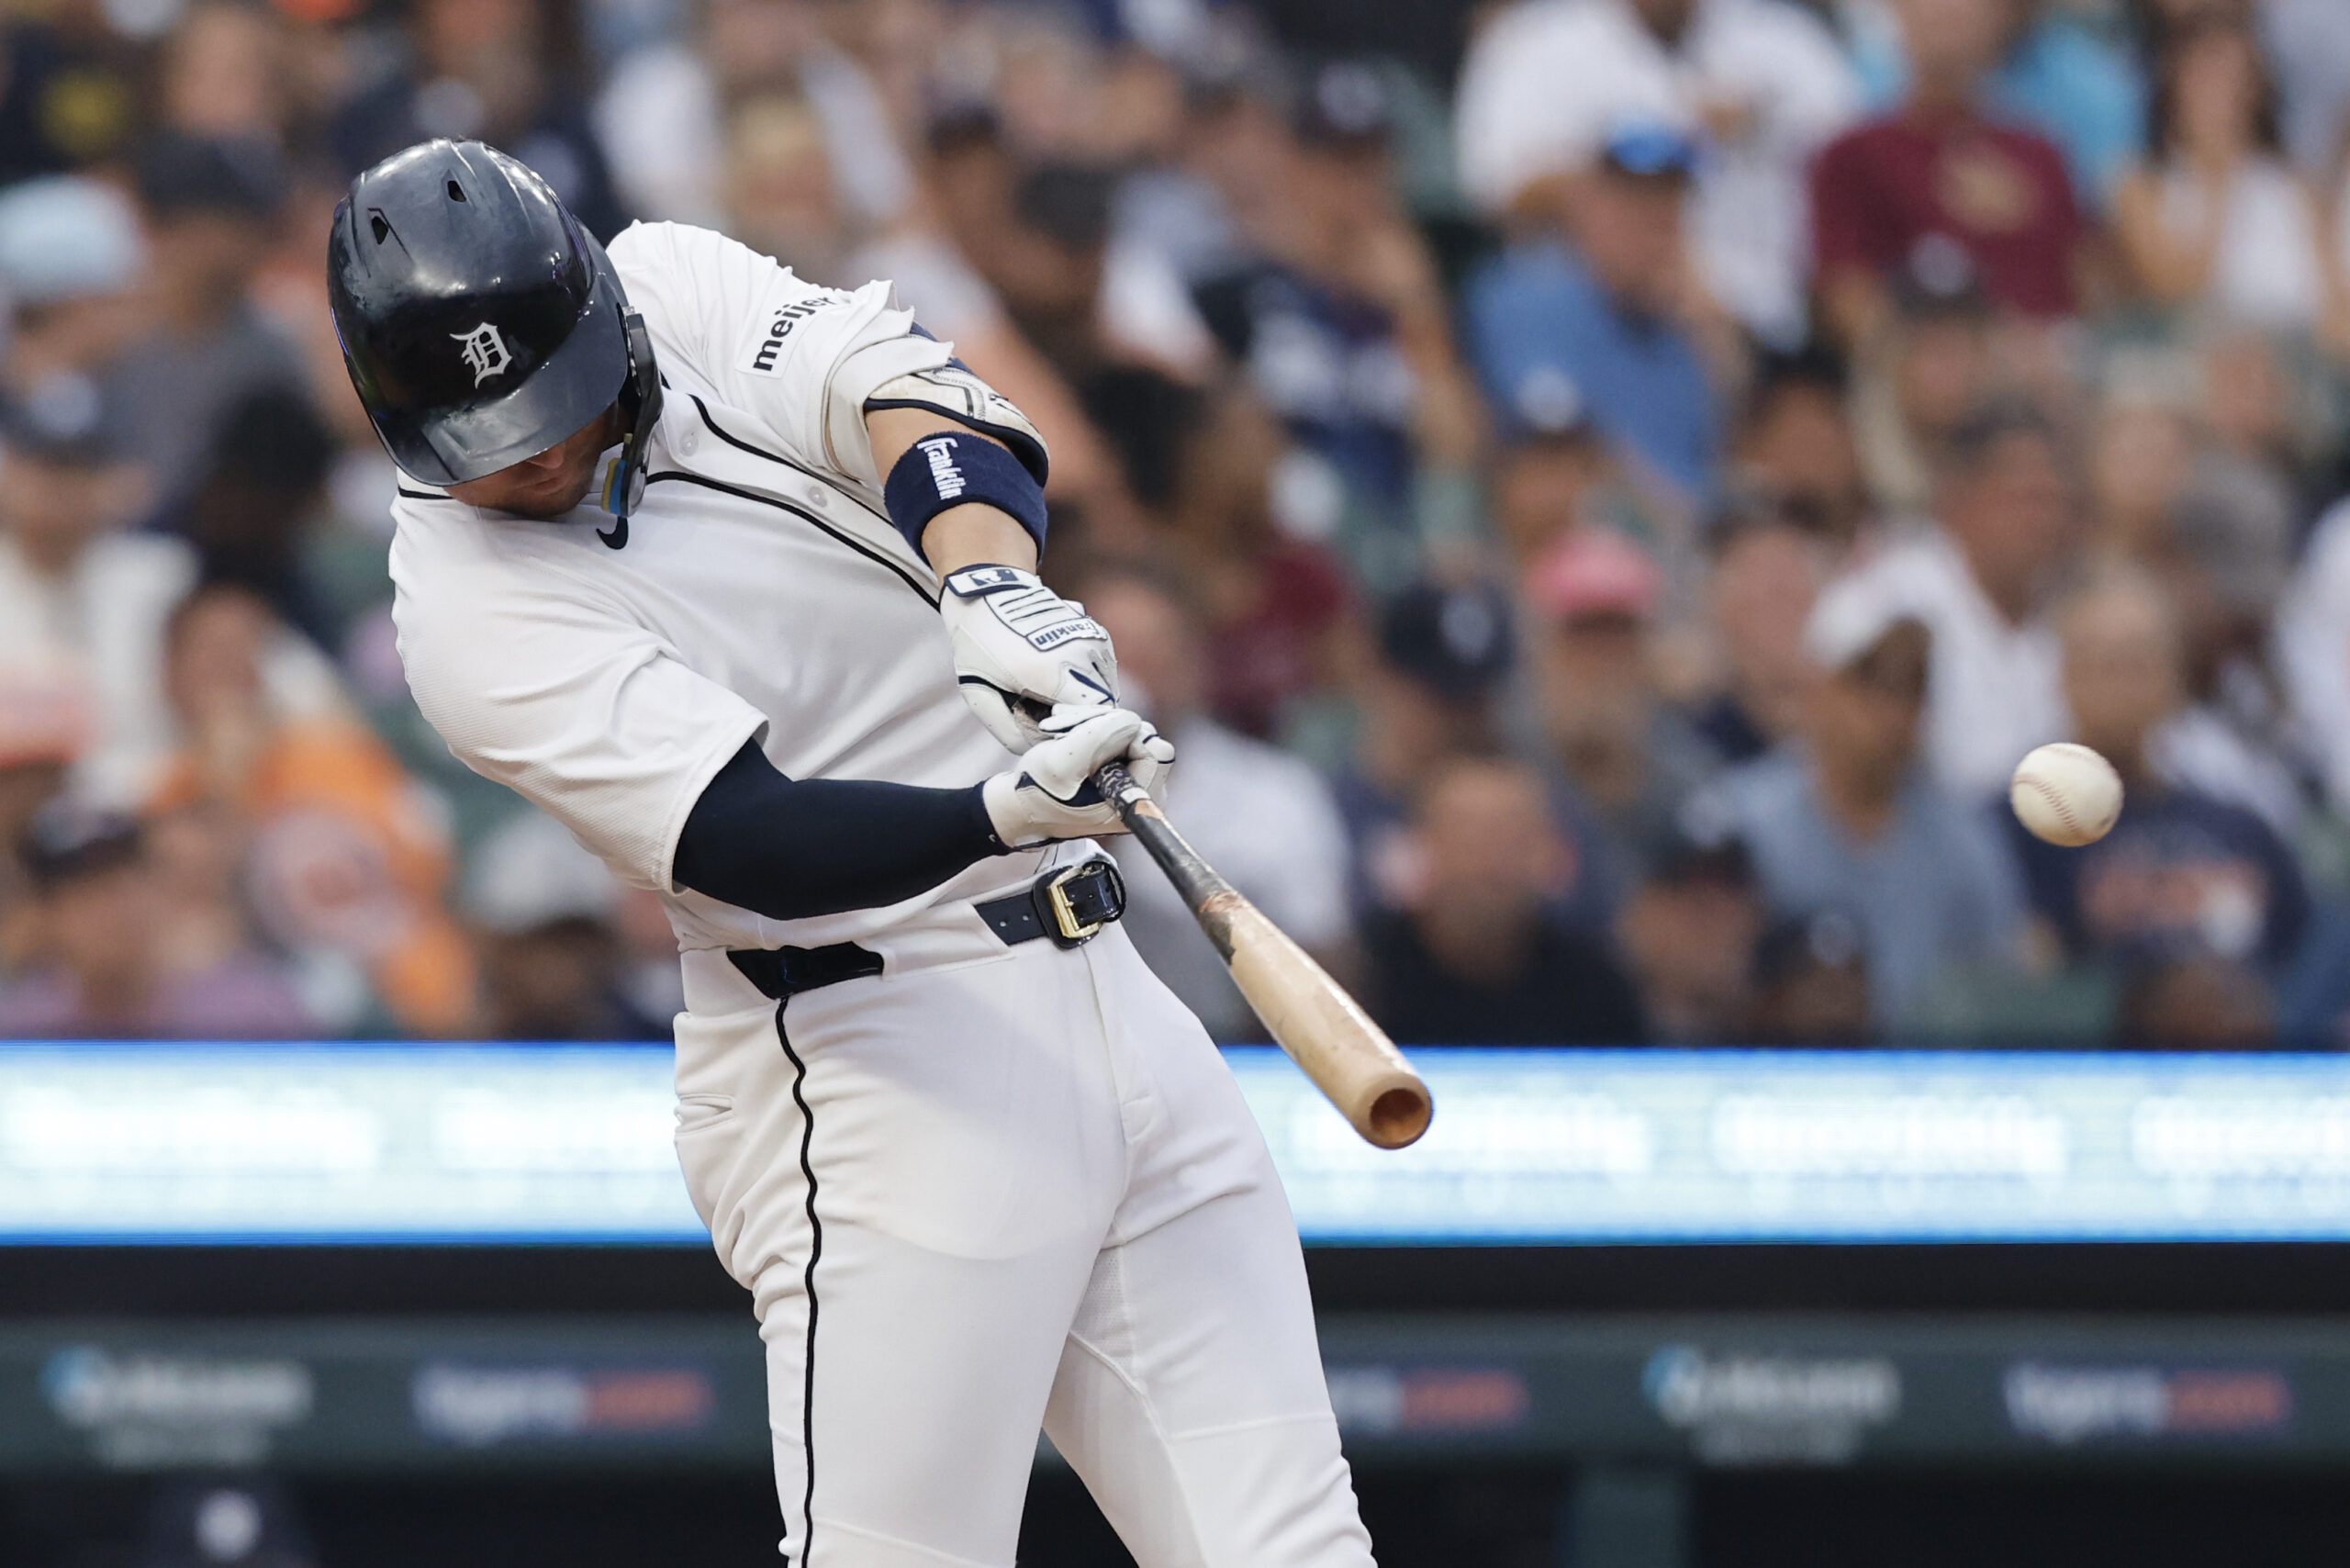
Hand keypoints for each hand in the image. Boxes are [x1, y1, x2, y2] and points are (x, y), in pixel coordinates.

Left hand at [939, 565, 1117, 751]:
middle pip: (1102, 708)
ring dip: (1088, 700)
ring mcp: (1094, 640)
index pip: (1093, 721)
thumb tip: (1046, 751)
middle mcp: (1081, 654)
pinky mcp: (1098, 633)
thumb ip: (1014, 734)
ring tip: (1052, 694)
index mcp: (1051, 672)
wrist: (987, 596)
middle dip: (1081, 720)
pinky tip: (1060, 675)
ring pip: (1107, 690)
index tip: (1055, 735)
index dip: (1078, 735)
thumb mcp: (982, 698)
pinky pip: (1105, 672)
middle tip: (1049, 717)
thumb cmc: (981, 648)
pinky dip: (1090, 681)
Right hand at [981, 708, 1174, 846]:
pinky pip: (1125, 737)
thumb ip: (1100, 738)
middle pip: (1151, 740)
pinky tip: (1075, 738)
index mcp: (1135, 805)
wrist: (1020, 804)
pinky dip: (1100, 730)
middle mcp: (1143, 797)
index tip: (1087, 741)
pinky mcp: (1123, 773)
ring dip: (1102, 727)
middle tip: (1077, 733)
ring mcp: (1134, 784)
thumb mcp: (1061, 762)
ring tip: (1071, 736)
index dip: (1122, 736)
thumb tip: (1133, 721)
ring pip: (1136, 734)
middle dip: (1113, 728)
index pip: (1156, 751)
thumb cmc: (1037, 791)